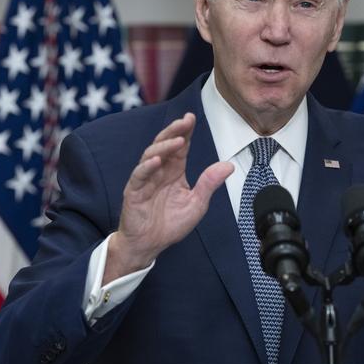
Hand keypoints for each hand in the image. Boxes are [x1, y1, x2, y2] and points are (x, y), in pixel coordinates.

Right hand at [104, 112, 233, 282]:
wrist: (149, 245)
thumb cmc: (170, 224)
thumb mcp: (197, 204)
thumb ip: (209, 183)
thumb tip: (228, 166)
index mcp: (174, 171)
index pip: (180, 146)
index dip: (185, 131)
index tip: (191, 117)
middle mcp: (159, 171)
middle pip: (165, 144)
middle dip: (175, 131)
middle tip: (185, 121)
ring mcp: (145, 179)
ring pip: (151, 155)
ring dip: (164, 146)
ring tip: (177, 140)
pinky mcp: (134, 191)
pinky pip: (139, 175)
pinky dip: (147, 167)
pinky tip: (157, 161)